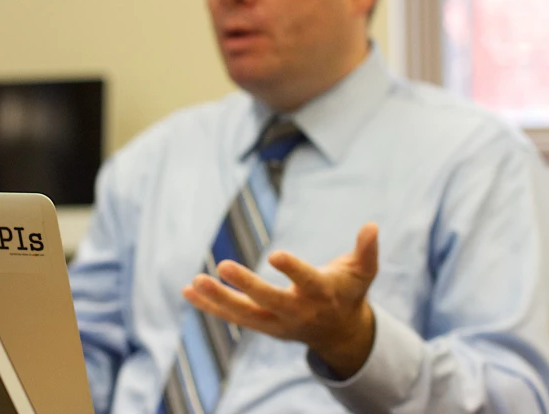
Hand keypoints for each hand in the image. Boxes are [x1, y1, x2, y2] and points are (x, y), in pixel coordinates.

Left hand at [183, 222, 378, 378]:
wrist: (340, 333)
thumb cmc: (349, 292)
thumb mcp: (363, 272)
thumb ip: (366, 250)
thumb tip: (372, 226)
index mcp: (322, 294)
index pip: (306, 281)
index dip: (292, 269)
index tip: (275, 254)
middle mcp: (298, 312)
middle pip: (268, 301)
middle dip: (246, 285)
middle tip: (222, 265)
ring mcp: (278, 322)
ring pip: (244, 314)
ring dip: (218, 299)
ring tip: (194, 282)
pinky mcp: (262, 326)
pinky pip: (232, 317)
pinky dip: (210, 306)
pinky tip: (187, 292)